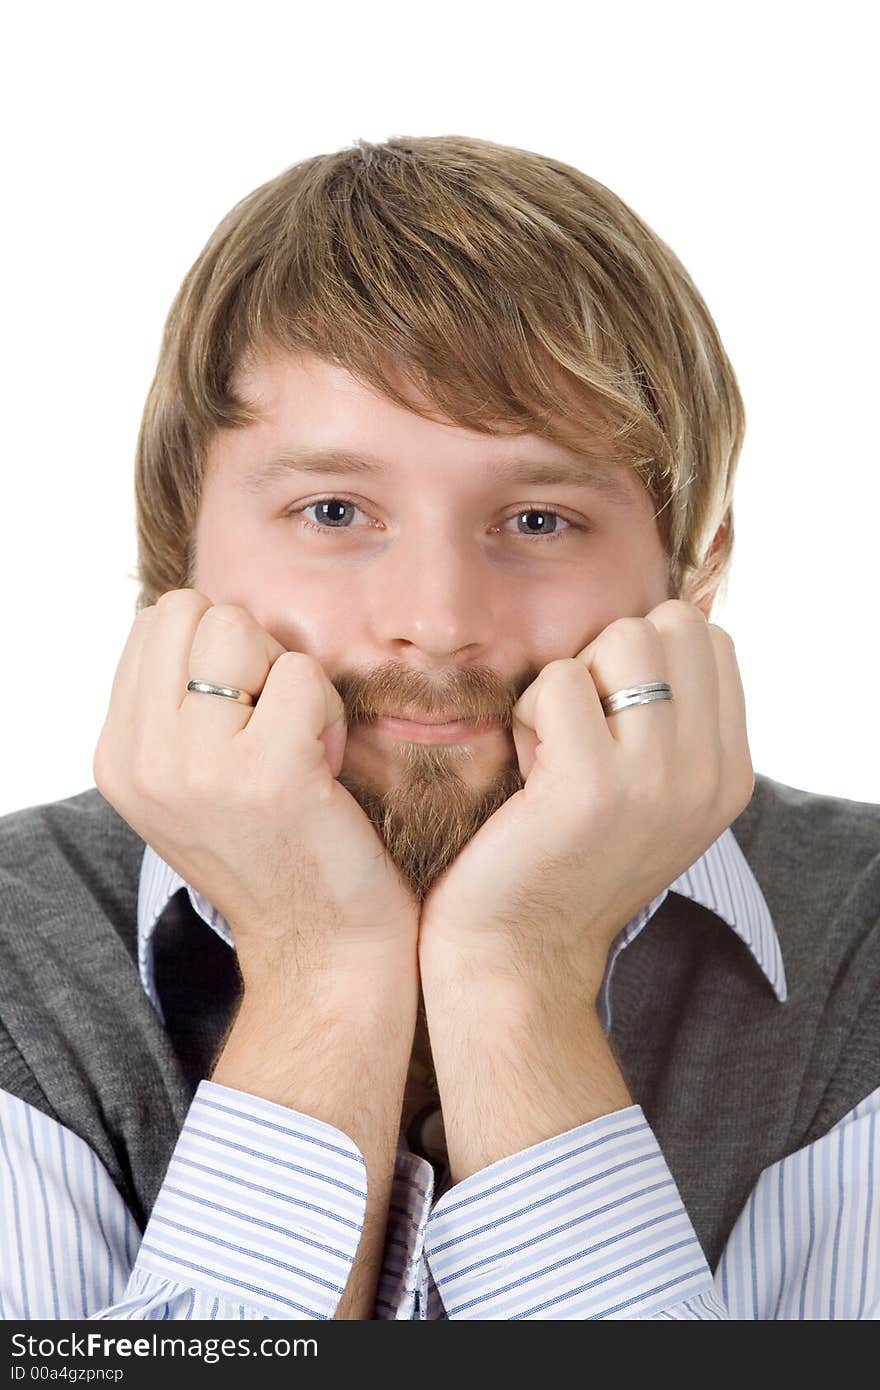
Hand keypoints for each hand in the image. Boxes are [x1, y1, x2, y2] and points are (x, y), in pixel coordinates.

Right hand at [93, 589, 419, 995]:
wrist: (322, 946)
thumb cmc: (275, 849)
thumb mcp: (190, 782)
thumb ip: (174, 705)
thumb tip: (198, 616)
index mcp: (118, 757)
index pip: (155, 623)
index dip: (219, 652)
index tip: (244, 720)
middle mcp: (143, 761)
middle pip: (194, 611)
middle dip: (251, 651)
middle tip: (276, 724)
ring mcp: (198, 768)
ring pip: (242, 630)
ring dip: (288, 676)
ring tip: (301, 742)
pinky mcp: (267, 774)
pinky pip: (302, 674)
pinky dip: (329, 711)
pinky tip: (328, 766)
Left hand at [417, 600, 753, 997]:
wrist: (522, 952)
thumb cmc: (567, 859)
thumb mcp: (652, 794)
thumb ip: (672, 722)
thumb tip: (647, 631)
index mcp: (730, 773)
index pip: (709, 640)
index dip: (643, 657)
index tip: (610, 723)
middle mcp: (709, 775)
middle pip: (669, 626)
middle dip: (608, 659)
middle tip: (578, 729)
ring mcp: (658, 780)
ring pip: (621, 639)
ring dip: (570, 681)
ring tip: (554, 746)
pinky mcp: (592, 786)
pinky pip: (561, 679)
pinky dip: (529, 712)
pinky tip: (526, 769)